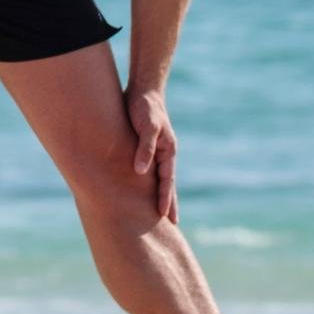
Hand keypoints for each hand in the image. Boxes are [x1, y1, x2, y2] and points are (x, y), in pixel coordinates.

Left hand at [128, 87, 178, 222]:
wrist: (142, 90)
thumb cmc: (144, 107)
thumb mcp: (146, 127)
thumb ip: (144, 148)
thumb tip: (140, 172)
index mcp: (168, 150)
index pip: (167, 180)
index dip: (165, 197)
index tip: (164, 215)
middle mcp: (164, 153)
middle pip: (168, 183)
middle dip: (170, 202)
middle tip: (173, 223)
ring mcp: (156, 150)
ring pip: (159, 178)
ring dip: (161, 194)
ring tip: (161, 213)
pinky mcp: (146, 147)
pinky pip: (149, 170)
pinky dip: (149, 183)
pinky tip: (145, 190)